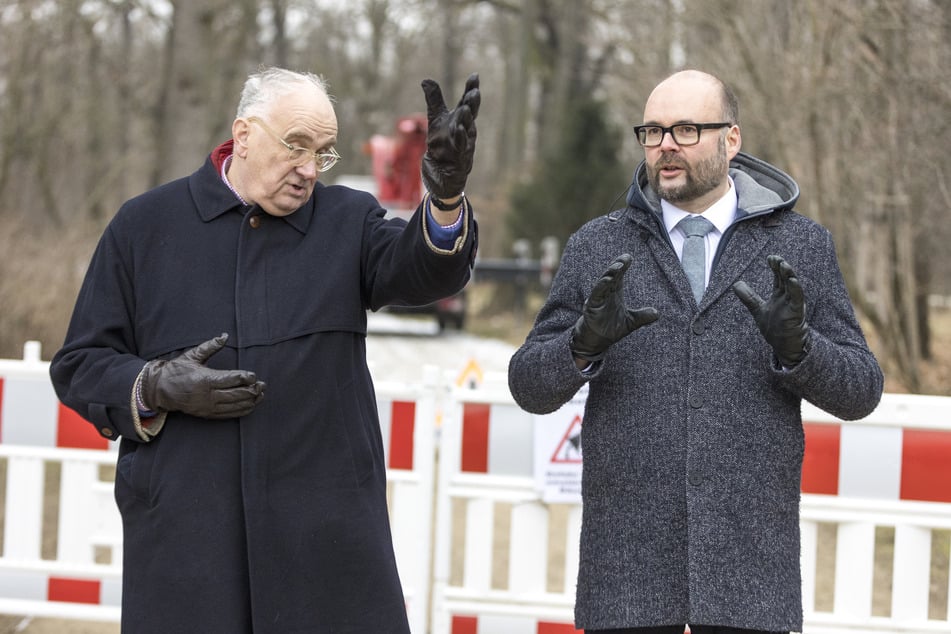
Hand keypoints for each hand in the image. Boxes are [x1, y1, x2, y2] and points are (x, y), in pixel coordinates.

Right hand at [141, 333, 265, 418]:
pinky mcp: (208, 414)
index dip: (245, 378)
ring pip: (235, 406)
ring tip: (261, 394)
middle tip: (263, 385)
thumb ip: (210, 346)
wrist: (160, 390)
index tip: (254, 376)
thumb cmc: (177, 370)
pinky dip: (243, 410)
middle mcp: (207, 395)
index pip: (230, 379)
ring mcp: (208, 407)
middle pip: (236, 394)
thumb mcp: (192, 356)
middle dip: (252, 390)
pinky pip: (230, 414)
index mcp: (204, 379)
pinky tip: (252, 404)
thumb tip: (225, 336)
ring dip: (251, 400)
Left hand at [420, 73, 479, 199]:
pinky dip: (461, 139)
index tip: (474, 76)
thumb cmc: (442, 147)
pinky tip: (459, 129)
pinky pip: (461, 148)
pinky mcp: (459, 159)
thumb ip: (434, 101)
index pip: (467, 103)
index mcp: (461, 121)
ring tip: (465, 107)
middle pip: (470, 115)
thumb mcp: (436, 121)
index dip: (471, 90)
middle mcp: (466, 131)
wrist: (441, 175)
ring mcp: (464, 146)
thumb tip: (426, 80)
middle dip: (472, 104)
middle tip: (474, 91)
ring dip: (467, 120)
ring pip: (467, 131)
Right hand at [570, 254, 659, 361]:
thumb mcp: (631, 322)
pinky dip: (601, 286)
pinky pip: (596, 294)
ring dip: (610, 273)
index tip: (629, 257)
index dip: (623, 266)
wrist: (598, 341)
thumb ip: (643, 317)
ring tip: (617, 266)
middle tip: (625, 258)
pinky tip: (608, 280)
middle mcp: (606, 293)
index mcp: (614, 293)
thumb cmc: (611, 328)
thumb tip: (657, 314)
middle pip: (611, 276)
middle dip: (617, 266)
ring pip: (603, 282)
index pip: (619, 276)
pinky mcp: (591, 306)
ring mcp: (598, 298)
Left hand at [733, 255, 810, 367]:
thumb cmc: (775, 328)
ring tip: (784, 264)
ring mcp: (793, 305)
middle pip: (785, 278)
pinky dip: (795, 289)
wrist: (785, 346)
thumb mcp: (758, 310)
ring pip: (793, 286)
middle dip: (781, 267)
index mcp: (779, 295)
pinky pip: (797, 299)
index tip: (770, 258)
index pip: (778, 277)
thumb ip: (749, 297)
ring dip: (789, 275)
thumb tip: (736, 284)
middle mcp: (787, 297)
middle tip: (776, 258)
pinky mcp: (797, 313)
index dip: (775, 267)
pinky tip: (792, 280)